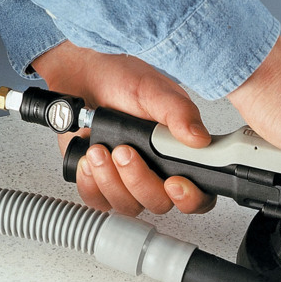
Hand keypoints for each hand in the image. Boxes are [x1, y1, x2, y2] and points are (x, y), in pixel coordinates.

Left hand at [31, 41, 215, 216]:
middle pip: (160, 203)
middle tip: (125, 151)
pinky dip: (91, 183)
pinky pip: (98, 201)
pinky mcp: (100, 183)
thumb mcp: (153, 89)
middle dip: (140, 181)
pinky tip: (89, 158)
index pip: (198, 193)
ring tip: (101, 150)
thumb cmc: (120, 80)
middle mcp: (157, 171)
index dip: (190, 197)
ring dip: (112, 180)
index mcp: (180, 153)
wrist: (81, 77)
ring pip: (128, 205)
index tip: (174, 182)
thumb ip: (178, 112)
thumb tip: (199, 138)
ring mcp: (128, 181)